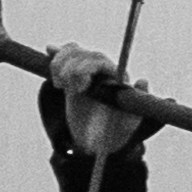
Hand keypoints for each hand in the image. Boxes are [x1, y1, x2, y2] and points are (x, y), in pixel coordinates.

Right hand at [43, 46, 159, 166]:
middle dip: (71, 70)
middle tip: (67, 91)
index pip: (100, 61)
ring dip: (61, 64)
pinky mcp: (73, 76)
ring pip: (73, 52)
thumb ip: (136, 103)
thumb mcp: (128, 122)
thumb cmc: (116, 132)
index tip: (78, 90)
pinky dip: (57, 55)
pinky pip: (65, 57)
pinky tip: (49, 50)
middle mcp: (102, 71)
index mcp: (116, 78)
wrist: (99, 141)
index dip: (86, 69)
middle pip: (84, 54)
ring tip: (60, 85)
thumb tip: (143, 80)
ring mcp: (87, 71)